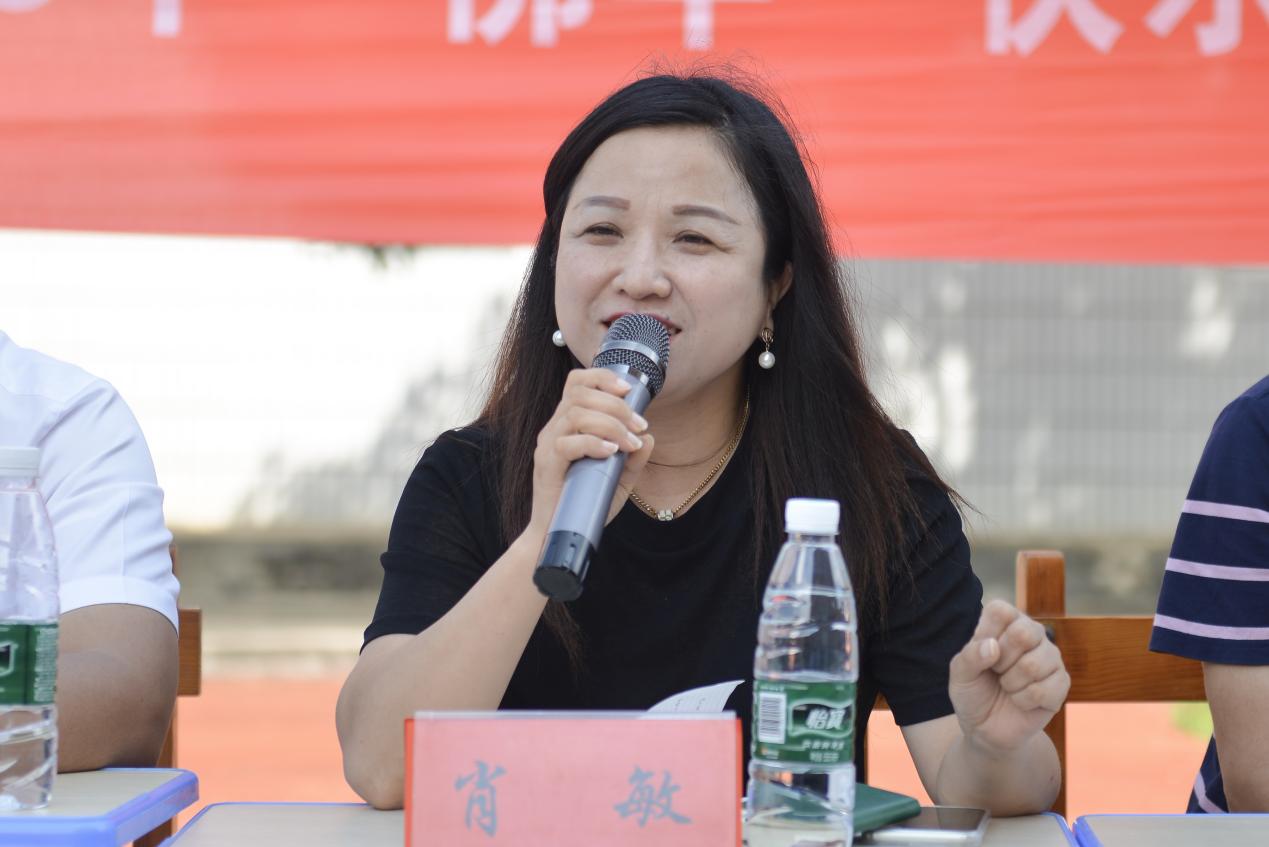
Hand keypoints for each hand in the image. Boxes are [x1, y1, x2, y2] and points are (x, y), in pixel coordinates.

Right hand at [527, 367, 653, 535]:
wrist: (560, 535)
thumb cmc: (586, 504)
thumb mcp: (618, 480)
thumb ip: (633, 460)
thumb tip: (649, 438)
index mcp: (568, 424)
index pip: (577, 383)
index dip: (602, 378)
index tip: (628, 389)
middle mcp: (554, 428)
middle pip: (580, 394)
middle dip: (617, 405)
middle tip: (639, 425)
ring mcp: (547, 446)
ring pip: (576, 415)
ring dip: (610, 424)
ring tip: (629, 443)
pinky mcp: (546, 465)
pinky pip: (566, 443)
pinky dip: (593, 443)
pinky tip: (611, 452)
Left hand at [948, 599, 1069, 755]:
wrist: (987, 728)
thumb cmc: (974, 692)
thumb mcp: (960, 674)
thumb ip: (969, 656)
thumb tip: (993, 646)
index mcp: (1006, 622)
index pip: (1000, 610)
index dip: (986, 634)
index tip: (983, 653)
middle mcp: (1032, 633)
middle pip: (1023, 632)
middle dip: (1001, 661)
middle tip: (996, 672)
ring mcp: (1051, 657)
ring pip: (1033, 664)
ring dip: (1011, 684)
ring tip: (1008, 687)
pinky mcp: (1062, 683)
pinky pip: (1043, 690)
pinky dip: (1023, 701)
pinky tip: (1021, 701)